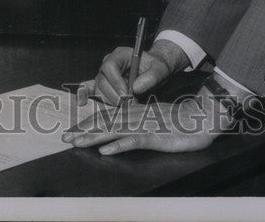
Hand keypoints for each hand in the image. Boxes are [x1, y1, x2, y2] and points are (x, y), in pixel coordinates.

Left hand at [63, 93, 227, 154]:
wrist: (200, 119)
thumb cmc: (177, 122)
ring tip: (77, 142)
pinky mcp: (154, 137)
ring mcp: (144, 127)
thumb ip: (136, 122)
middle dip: (83, 130)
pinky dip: (119, 146)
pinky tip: (106, 151)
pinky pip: (133, 141)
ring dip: (94, 137)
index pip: (106, 118)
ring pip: (114, 131)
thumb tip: (118, 130)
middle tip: (64, 137)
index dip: (88, 124)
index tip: (71, 131)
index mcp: (134, 113)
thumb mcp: (152, 120)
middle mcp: (135, 117)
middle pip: (105, 123)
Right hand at [78, 40, 185, 105]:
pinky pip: (92, 92)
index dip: (115, 82)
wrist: (154, 72)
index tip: (127, 95)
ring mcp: (104, 76)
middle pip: (101, 81)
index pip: (109, 67)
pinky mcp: (103, 87)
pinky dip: (91, 99)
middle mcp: (108, 65)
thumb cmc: (156, 67)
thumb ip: (152, 76)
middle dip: (114, 96)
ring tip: (125, 106)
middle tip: (128, 105)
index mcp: (119, 55)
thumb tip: (136, 88)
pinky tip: (88, 105)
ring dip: (110, 101)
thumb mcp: (160, 69)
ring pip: (98, 91)